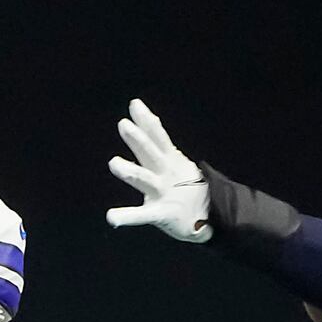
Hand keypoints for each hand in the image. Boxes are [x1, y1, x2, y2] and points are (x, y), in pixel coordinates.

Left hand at [105, 97, 213, 242]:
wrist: (209, 217)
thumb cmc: (186, 189)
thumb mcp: (174, 163)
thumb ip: (158, 144)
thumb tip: (148, 119)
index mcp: (169, 160)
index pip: (157, 136)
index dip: (147, 121)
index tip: (135, 104)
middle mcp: (166, 173)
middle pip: (150, 152)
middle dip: (138, 138)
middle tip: (123, 124)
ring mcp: (164, 193)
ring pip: (145, 179)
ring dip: (130, 171)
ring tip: (113, 163)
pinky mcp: (162, 214)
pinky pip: (142, 215)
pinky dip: (127, 216)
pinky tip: (112, 217)